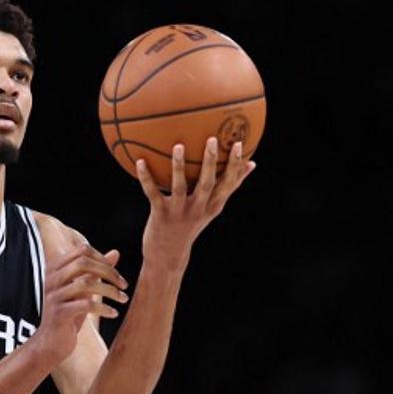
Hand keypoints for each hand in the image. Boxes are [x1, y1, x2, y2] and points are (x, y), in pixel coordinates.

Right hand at [31, 243, 127, 364]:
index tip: (117, 274)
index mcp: (56, 268)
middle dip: (108, 272)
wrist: (51, 343)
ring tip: (123, 299)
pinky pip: (85, 305)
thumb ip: (97, 270)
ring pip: (86, 284)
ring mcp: (53, 296)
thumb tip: (116, 252)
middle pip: (83, 262)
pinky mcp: (59, 313)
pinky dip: (103, 308)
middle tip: (124, 285)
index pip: (82, 250)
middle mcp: (51, 278)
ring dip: (110, 291)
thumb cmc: (69, 313)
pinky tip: (113, 313)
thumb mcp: (84, 289)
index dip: (103, 258)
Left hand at [135, 136, 256, 267]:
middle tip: (212, 139)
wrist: (169, 255)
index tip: (238, 143)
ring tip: (179, 145)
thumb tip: (252, 163)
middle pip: (207, 183)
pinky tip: (140, 161)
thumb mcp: (213, 207)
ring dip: (179, 166)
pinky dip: (146, 178)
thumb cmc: (192, 223)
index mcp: (213, 205)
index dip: (234, 164)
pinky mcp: (161, 215)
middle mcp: (199, 208)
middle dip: (210, 162)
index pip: (228, 183)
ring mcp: (180, 212)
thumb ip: (229, 186)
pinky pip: (153, 193)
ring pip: (180, 186)